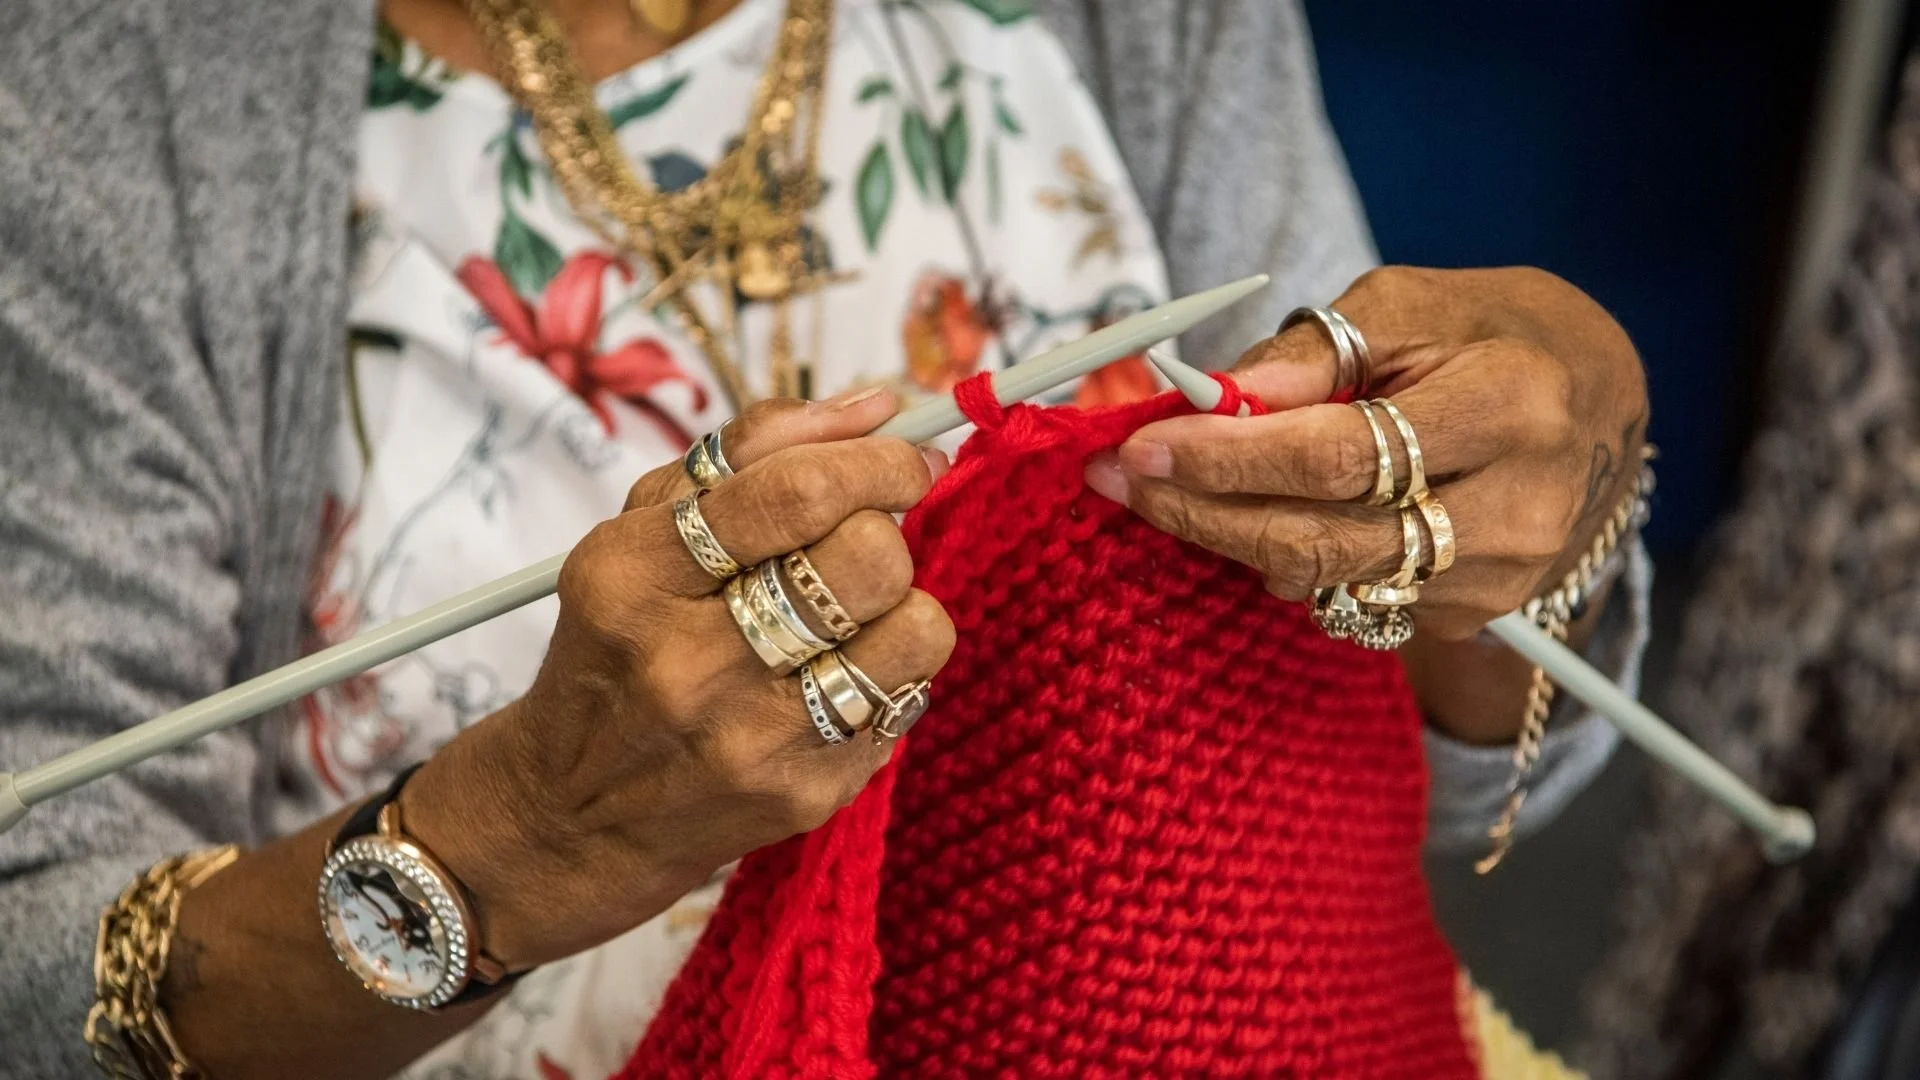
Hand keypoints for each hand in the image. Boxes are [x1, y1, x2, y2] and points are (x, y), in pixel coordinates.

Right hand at [404, 388, 955, 968]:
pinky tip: (832, 678)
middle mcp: (688, 662)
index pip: (795, 493)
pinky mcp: (803, 795)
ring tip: (852, 615)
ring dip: (902, 606)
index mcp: (635, 574)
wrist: (572, 814)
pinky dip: (888, 673)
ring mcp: (750, 738)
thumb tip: (881, 403)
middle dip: (885, 531)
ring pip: (915, 631)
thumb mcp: (644, 529)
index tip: (910, 458)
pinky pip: (909, 700)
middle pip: (868, 557)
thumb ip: (757, 448)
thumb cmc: (621, 645)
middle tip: (859, 541)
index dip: (879, 461)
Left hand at [1084, 266, 1648, 641]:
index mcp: (1509, 409)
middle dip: (1200, 511)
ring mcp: (1496, 579)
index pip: (1340, 455)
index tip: (1140, 445)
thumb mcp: (1415, 303)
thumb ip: (1315, 351)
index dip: (1228, 458)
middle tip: (1115, 480)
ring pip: (1324, 579)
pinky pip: (1347, 595)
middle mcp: (1514, 511)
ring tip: (1157, 491)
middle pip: (1321, 536)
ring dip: (1225, 538)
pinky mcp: (1472, 615)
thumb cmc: (1498, 333)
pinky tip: (1247, 514)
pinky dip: (1283, 555)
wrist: (1603, 408)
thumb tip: (1212, 395)